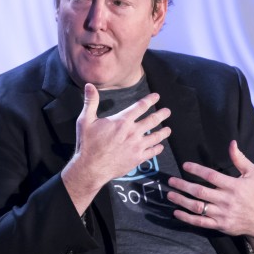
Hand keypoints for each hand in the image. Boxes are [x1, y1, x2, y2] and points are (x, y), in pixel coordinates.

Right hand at [62, 82, 170, 214]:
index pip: (140, 107)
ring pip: (156, 136)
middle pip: (152, 120)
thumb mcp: (85, 120)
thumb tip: (89, 86)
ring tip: (168, 129)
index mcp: (122, 121)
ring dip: (163, 132)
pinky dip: (158, 148)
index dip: (150, 100)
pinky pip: (152, 152)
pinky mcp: (137, 158)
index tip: (156, 97)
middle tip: (167, 112)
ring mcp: (137, 146)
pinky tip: (160, 146)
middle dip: (162, 114)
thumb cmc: (87, 144)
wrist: (91, 168)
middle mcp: (133, 132)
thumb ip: (90, 102)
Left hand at [167, 140, 253, 249]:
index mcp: (234, 186)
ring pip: (197, 207)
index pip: (211, 176)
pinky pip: (200, 222)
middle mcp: (227, 200)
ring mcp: (222, 214)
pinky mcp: (220, 225)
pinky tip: (176, 212)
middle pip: (200, 192)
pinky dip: (187, 218)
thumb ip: (240, 159)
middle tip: (170, 180)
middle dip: (183, 185)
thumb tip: (232, 143)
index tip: (185, 165)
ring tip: (170, 194)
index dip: (196, 170)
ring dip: (181, 200)